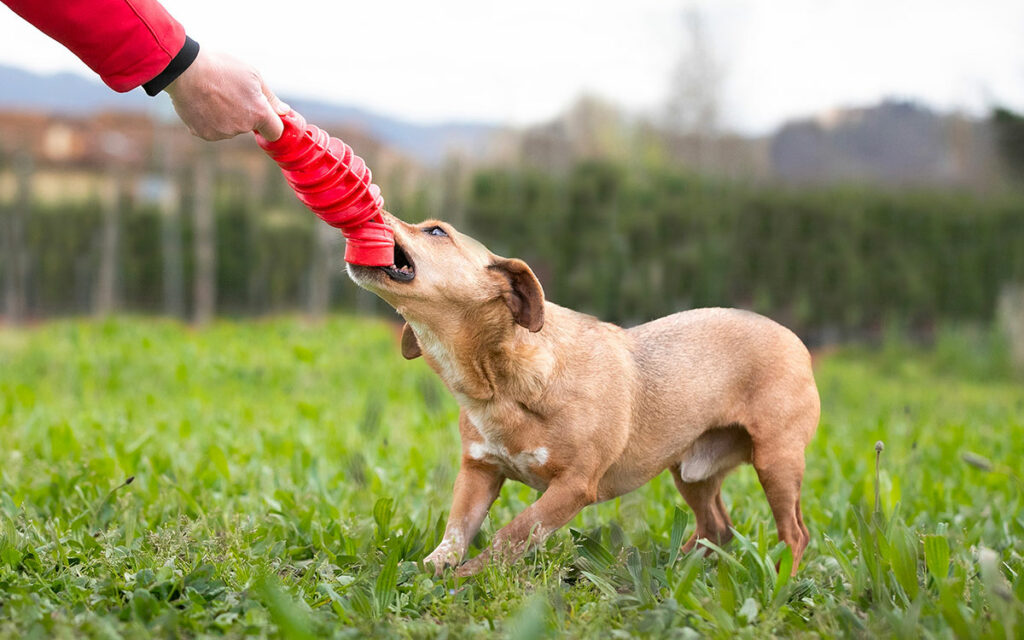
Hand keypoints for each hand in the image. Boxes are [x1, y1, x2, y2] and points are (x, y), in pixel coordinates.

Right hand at [165, 49, 286, 140]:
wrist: (184, 69)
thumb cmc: (221, 67)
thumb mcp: (252, 75)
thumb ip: (270, 98)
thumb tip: (284, 112)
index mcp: (257, 113)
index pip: (275, 132)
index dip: (271, 125)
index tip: (265, 116)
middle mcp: (241, 127)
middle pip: (249, 127)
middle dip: (245, 114)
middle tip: (230, 93)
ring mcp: (221, 133)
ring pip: (230, 128)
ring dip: (226, 116)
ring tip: (213, 95)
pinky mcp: (204, 134)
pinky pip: (212, 129)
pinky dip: (209, 119)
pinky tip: (202, 102)